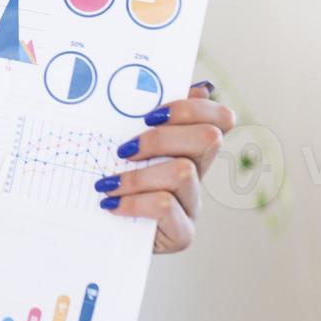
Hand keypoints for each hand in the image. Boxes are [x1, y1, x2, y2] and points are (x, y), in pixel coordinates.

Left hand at [94, 81, 235, 253]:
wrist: (98, 235)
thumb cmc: (112, 182)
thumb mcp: (122, 145)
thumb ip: (142, 115)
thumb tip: (188, 85)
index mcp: (189, 148)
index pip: (221, 119)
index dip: (192, 108)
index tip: (149, 114)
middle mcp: (198, 174)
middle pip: (208, 138)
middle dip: (160, 138)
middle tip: (123, 150)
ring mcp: (193, 204)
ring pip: (182, 172)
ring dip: (137, 175)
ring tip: (106, 184)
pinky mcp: (182, 233)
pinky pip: (165, 206)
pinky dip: (133, 202)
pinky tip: (110, 204)